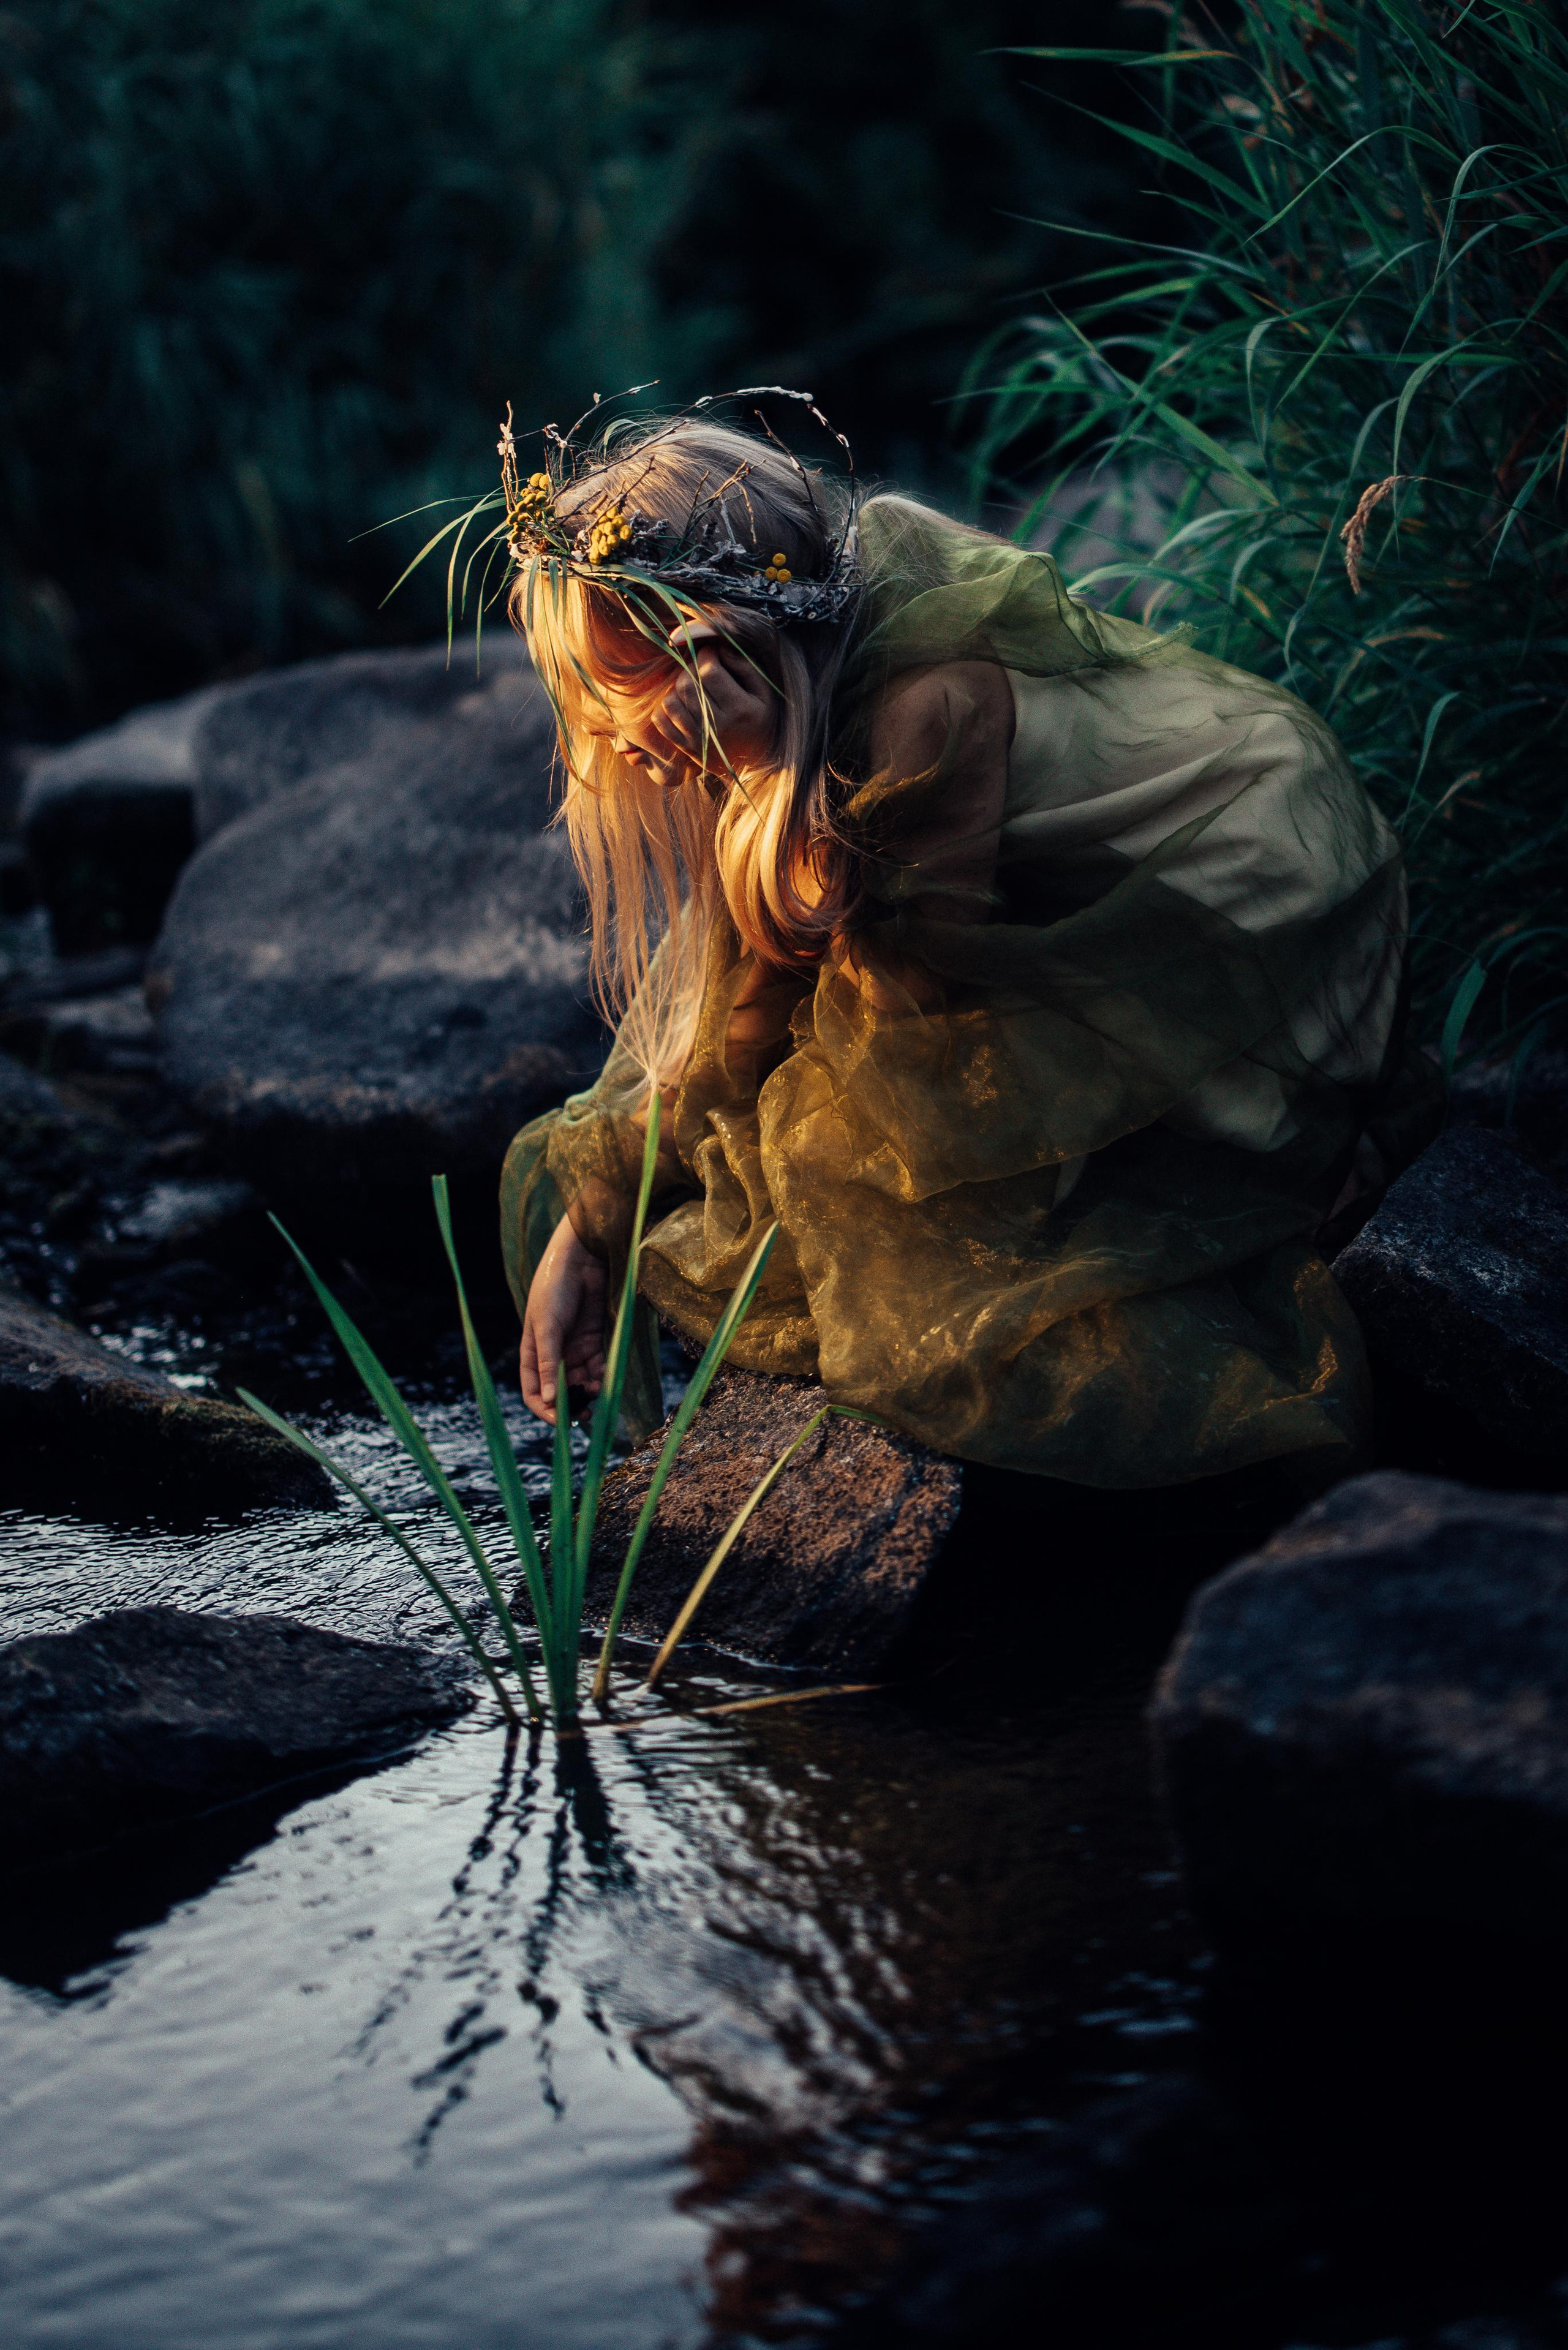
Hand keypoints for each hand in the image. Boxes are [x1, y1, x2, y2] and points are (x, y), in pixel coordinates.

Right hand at [520, 1214, 606, 1422]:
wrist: (580, 1260)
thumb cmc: (554, 1289)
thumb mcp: (547, 1328)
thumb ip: (548, 1364)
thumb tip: (548, 1400)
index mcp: (532, 1353)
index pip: (533, 1391)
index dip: (544, 1409)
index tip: (561, 1421)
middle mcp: (552, 1354)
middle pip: (559, 1390)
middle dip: (570, 1404)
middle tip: (585, 1414)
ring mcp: (573, 1348)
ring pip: (580, 1381)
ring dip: (588, 1391)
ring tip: (597, 1392)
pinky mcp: (593, 1340)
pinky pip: (596, 1366)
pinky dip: (601, 1376)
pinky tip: (606, 1379)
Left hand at [658, 623, 776, 772]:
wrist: (759, 765)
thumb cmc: (762, 722)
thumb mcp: (765, 694)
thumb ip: (746, 667)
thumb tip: (721, 647)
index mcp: (740, 709)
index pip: (709, 672)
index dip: (706, 655)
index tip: (711, 653)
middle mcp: (717, 726)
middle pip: (687, 685)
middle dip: (690, 668)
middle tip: (700, 667)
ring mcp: (699, 739)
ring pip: (671, 701)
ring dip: (677, 687)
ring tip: (692, 686)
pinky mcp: (686, 748)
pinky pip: (662, 721)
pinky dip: (666, 708)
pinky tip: (681, 703)